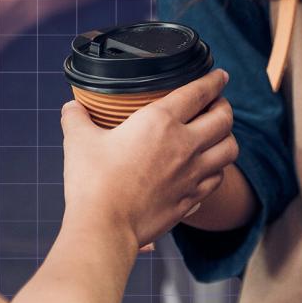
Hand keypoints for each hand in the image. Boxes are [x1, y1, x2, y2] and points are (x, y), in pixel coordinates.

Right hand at [59, 70, 238, 247]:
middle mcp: (184, 145)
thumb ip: (76, 118)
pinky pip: (218, 178)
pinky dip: (218, 169)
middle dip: (225, 106)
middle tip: (218, 104)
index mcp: (160, 122)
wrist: (105, 227)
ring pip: (230, 149)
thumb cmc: (93, 182)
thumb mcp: (79, 141)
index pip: (198, 92)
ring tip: (219, 135)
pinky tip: (209, 167)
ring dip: (228, 138)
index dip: (214, 80)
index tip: (221, 75)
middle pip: (224, 118)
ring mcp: (192, 173)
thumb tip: (72, 107)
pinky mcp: (191, 197)